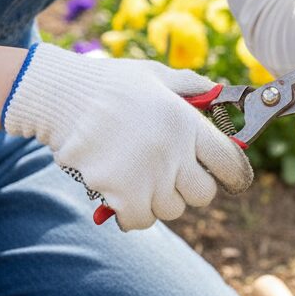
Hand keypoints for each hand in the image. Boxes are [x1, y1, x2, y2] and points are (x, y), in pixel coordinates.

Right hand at [2, 43, 253, 231]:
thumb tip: (218, 93)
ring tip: (140, 178)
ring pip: (172, 209)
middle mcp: (174, 152)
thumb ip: (192, 86)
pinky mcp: (121, 193)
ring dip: (160, 200)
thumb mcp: (158, 75)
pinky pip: (141, 220)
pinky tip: (124, 198)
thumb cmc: (111, 83)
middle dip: (190, 188)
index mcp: (188, 124)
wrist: (63, 97)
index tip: (224, 176)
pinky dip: (135, 215)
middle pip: (203, 194)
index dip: (231, 173)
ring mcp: (148, 176)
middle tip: (172, 176)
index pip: (231, 163)